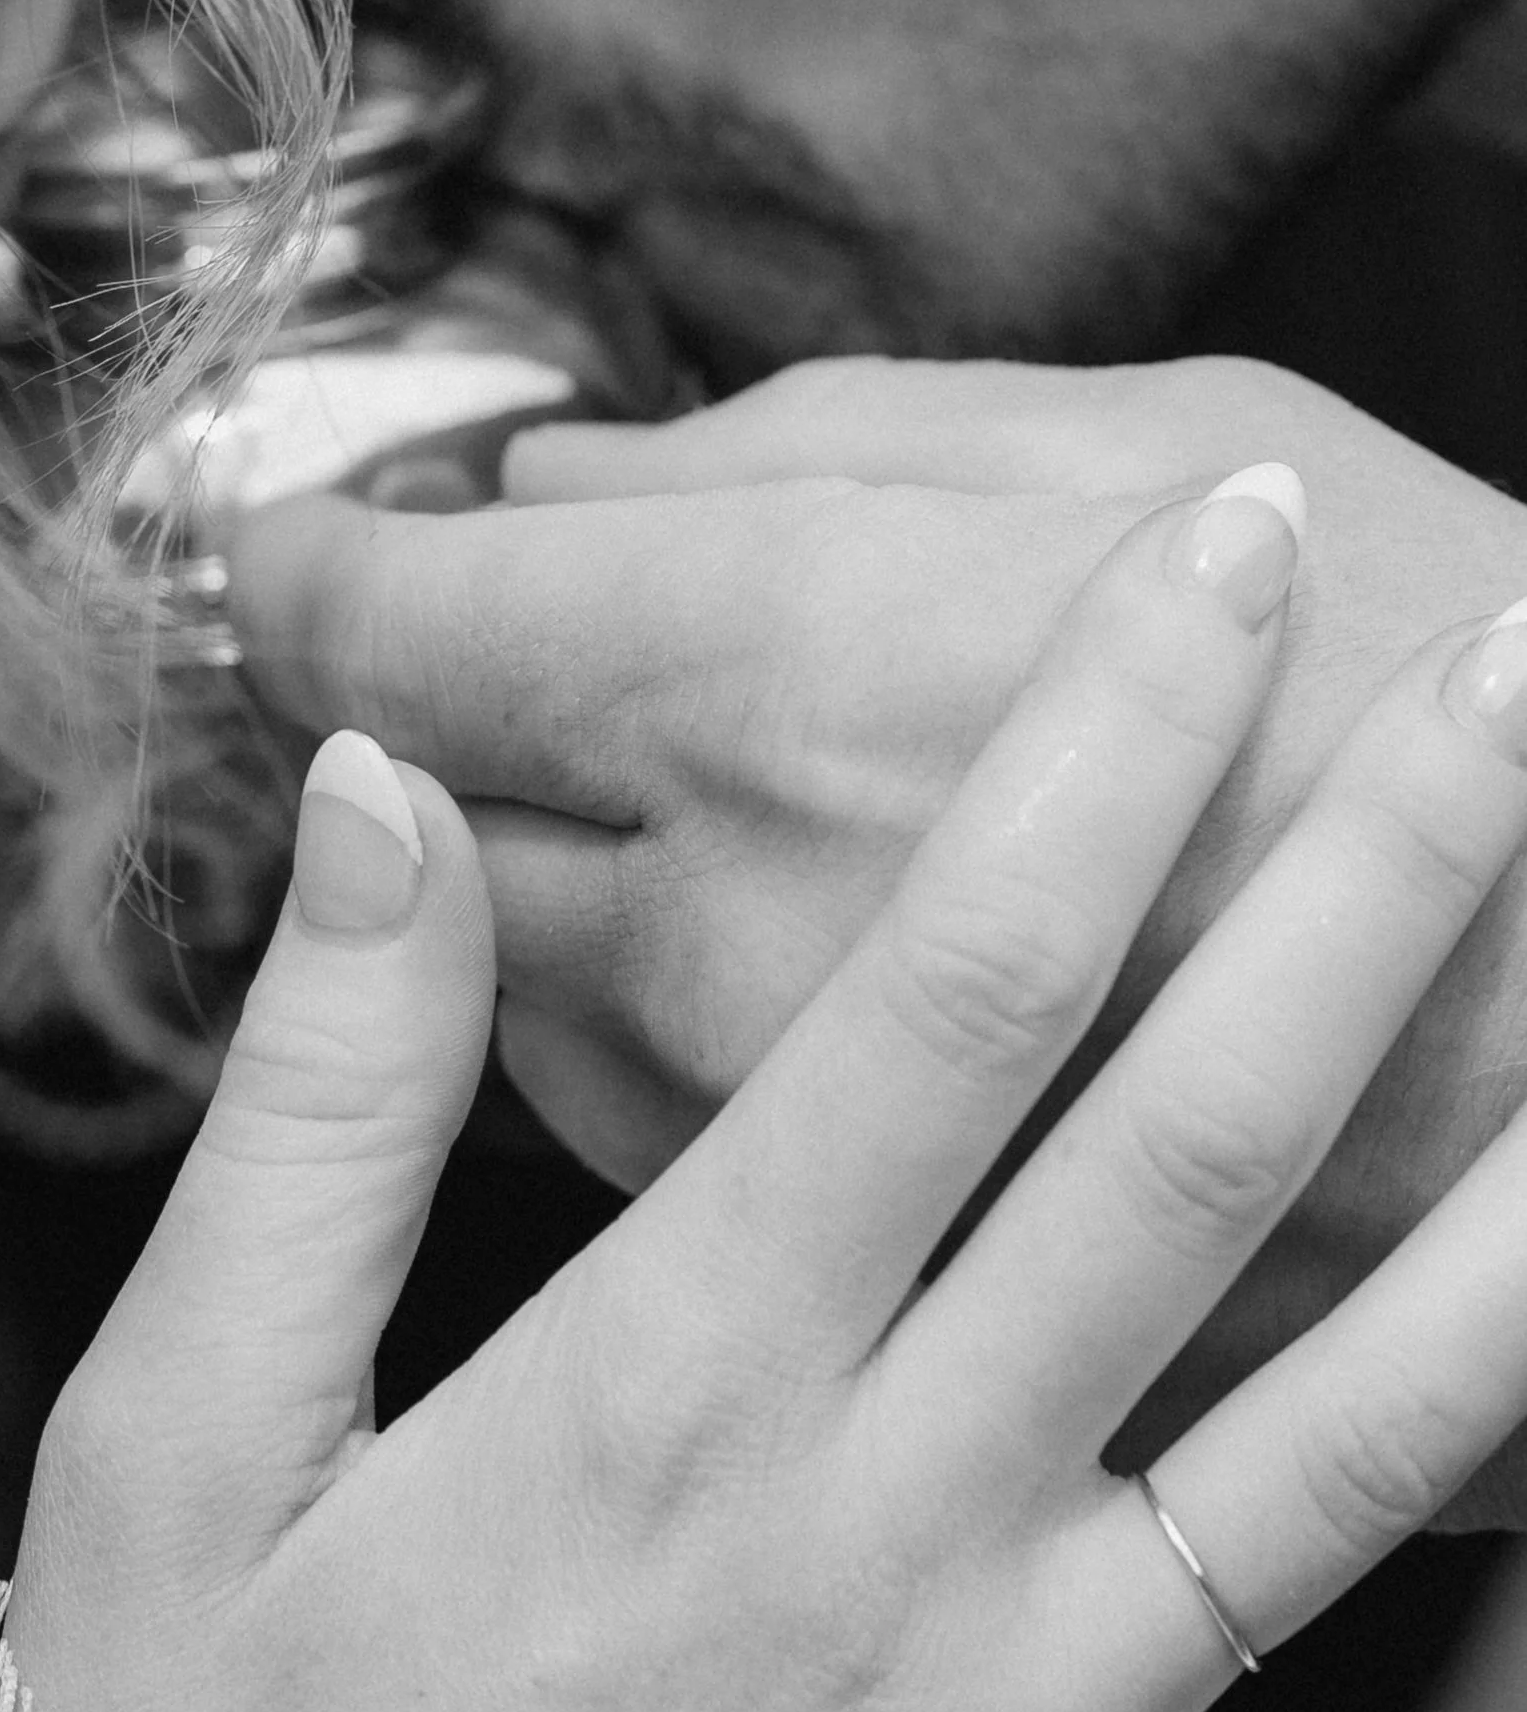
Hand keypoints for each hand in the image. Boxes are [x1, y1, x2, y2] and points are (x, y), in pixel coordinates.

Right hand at [9, 480, 1526, 1711]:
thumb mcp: (175, 1443)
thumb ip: (311, 1110)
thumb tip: (381, 801)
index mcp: (681, 1383)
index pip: (949, 993)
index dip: (1100, 743)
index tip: (1208, 551)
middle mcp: (896, 1536)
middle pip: (1187, 1147)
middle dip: (1369, 880)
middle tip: (1505, 662)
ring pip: (1341, 1454)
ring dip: (1508, 1229)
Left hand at [227, 354, 1526, 1507]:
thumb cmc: (1414, 621)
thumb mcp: (1108, 428)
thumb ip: (790, 450)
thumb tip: (555, 488)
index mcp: (770, 672)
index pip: (382, 622)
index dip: (307, 563)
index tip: (297, 545)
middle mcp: (733, 927)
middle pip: (419, 837)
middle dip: (414, 737)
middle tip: (456, 664)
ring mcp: (819, 1148)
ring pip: (526, 1024)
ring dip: (536, 905)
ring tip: (641, 811)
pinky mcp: (902, 1283)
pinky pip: (689, 1169)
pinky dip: (676, 1062)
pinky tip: (765, 980)